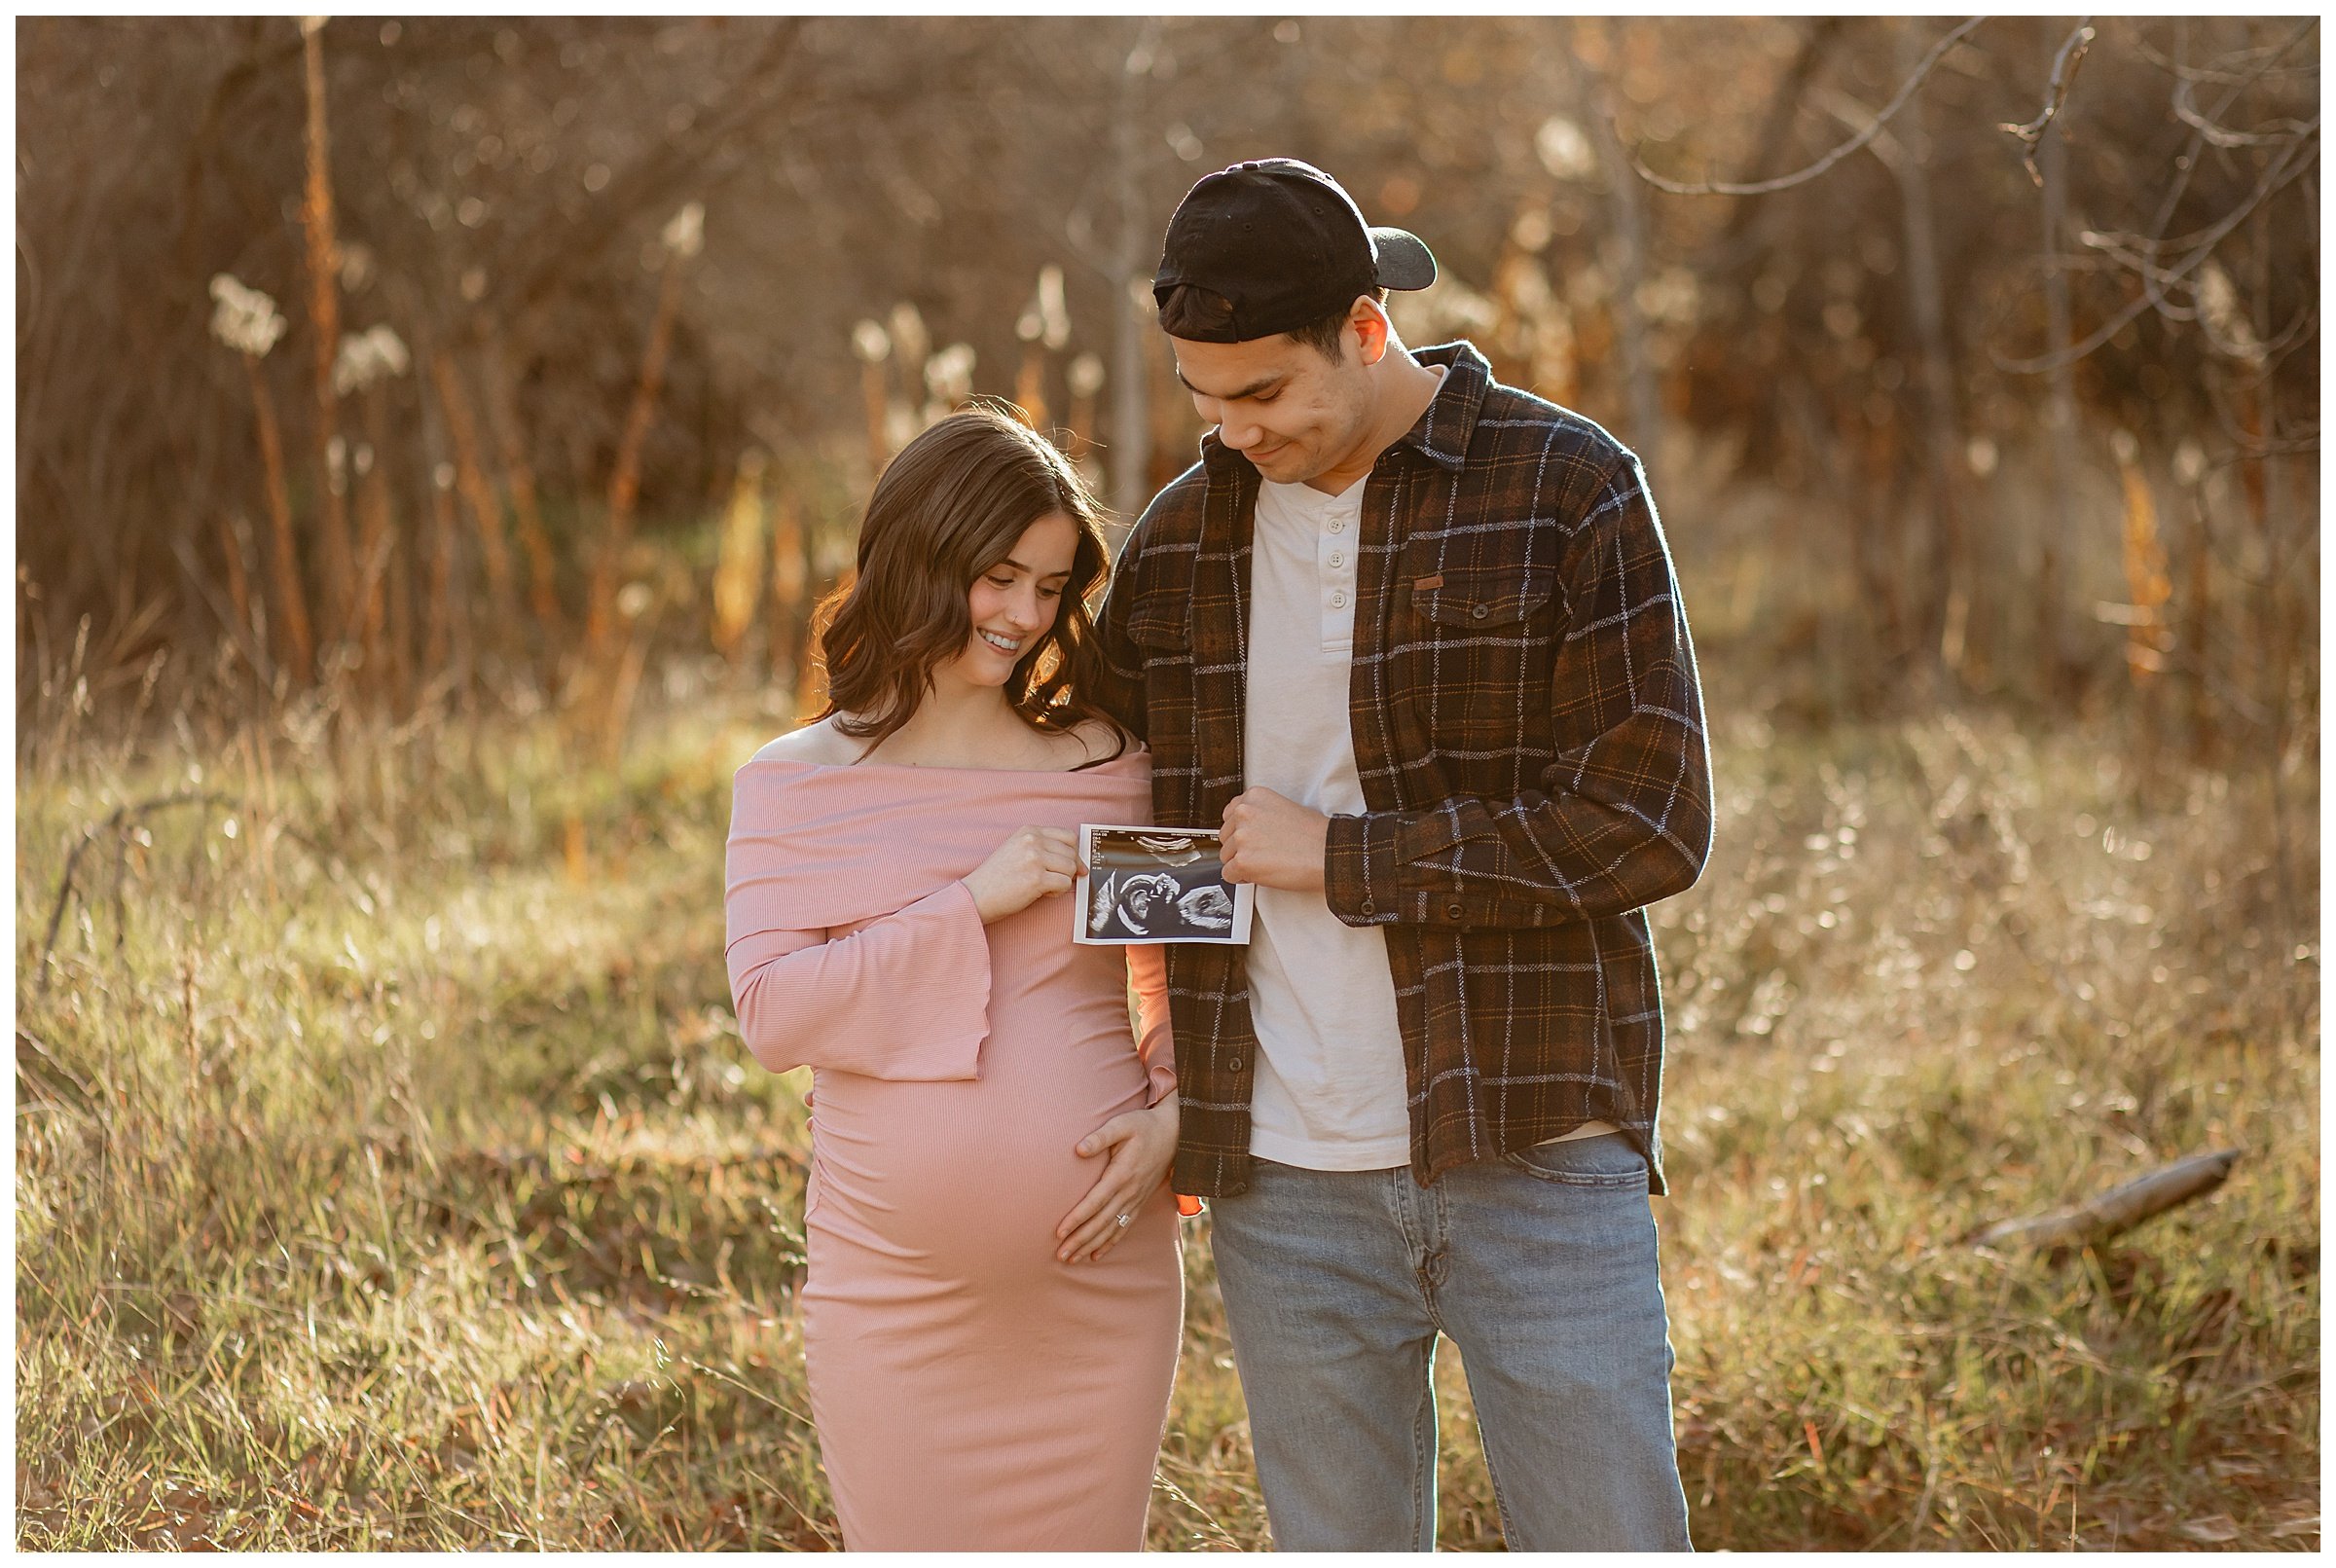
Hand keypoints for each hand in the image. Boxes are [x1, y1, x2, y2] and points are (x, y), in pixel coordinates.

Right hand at [962, 826, 1077, 923]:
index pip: (1068, 836)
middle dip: (1068, 869)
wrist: (977, 894)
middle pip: (1072, 853)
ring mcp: (1035, 859)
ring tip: (1045, 886)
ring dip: (1062, 881)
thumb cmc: (997, 877)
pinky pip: (1065, 884)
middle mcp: (1033, 841)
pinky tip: (1043, 893)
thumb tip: (1079, 863)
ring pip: (1071, 868)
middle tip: (1053, 880)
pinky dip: (1058, 892)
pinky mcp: (1037, 879)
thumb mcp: (1018, 850)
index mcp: (1029, 831)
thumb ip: (1044, 849)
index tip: (1073, 865)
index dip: (1074, 853)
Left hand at [1055, 1093, 1177, 1262]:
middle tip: (1060, 1255)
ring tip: (1072, 1260)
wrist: (1175, 1134)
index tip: (1060, 1232)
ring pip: (1111, 1229)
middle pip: (1101, 1222)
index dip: (1077, 1218)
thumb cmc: (1144, 1127)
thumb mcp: (1122, 1124)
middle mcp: (1129, 1192)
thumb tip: (1078, 1149)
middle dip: (1080, 1240)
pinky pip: (1124, 1227)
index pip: (1095, 1202)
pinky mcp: (1140, 1202)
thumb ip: (1100, 1137)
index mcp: (1122, 1174)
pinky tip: (1096, 1255)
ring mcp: (1136, 1199)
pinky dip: (1110, 1243)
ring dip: (1091, 1246)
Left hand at [1219, 787, 1328, 891]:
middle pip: (1225, 837)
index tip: (1251, 838)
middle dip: (1240, 848)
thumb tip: (1244, 829)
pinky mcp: (1242, 861)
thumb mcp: (1284, 808)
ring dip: (1242, 863)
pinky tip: (1263, 873)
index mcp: (1254, 797)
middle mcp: (1244, 813)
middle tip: (1263, 852)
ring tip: (1267, 862)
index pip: (1229, 815)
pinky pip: (1229, 875)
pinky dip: (1243, 878)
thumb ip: (1259, 815)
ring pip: (1225, 857)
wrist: (1328, 853)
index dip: (1241, 831)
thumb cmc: (1315, 835)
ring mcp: (1242, 837)